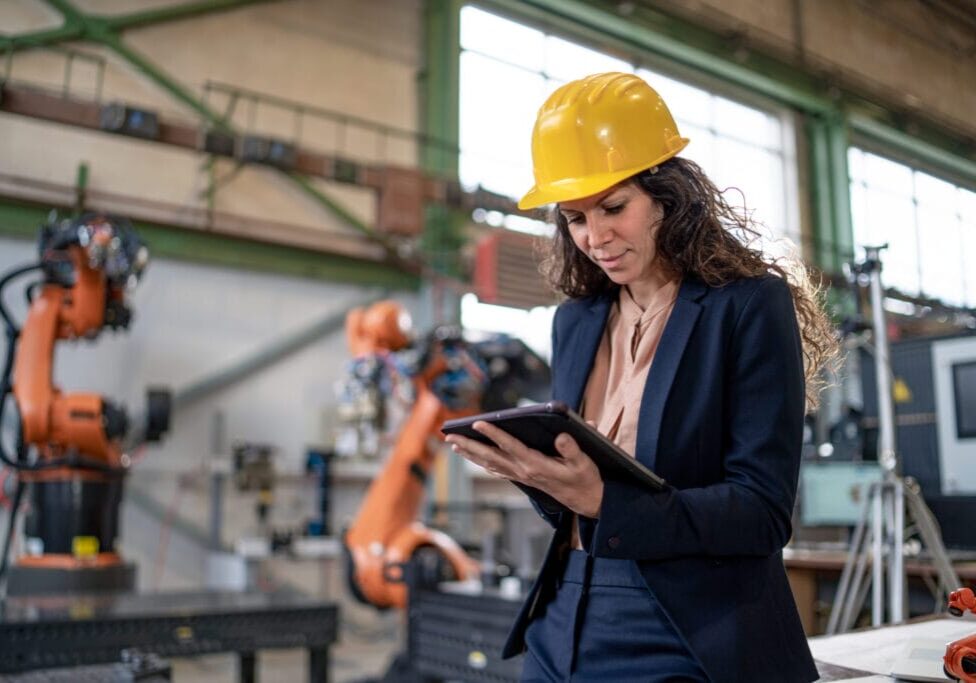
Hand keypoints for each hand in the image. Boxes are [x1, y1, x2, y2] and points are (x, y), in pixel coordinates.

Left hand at [445, 421, 603, 517]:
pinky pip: (497, 469)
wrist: (586, 500)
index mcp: (537, 465)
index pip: (510, 446)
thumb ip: (572, 448)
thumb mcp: (584, 462)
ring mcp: (521, 476)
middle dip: (470, 445)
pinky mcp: (523, 478)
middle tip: (450, 436)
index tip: (478, 422)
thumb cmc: (585, 478)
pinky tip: (474, 457)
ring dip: (471, 454)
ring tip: (454, 444)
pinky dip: (483, 462)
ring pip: (490, 463)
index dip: (494, 433)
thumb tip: (561, 435)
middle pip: (491, 456)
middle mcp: (524, 471)